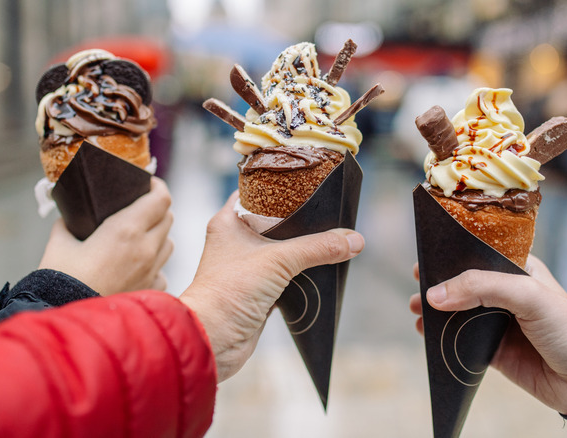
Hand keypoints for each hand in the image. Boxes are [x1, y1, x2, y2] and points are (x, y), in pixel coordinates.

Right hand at [39, 177, 173, 295]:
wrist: (68, 321)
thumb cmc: (60, 280)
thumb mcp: (60, 243)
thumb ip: (69, 224)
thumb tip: (70, 218)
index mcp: (126, 230)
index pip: (160, 198)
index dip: (157, 186)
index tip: (147, 183)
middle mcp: (146, 248)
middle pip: (167, 218)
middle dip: (156, 209)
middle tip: (139, 207)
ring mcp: (152, 271)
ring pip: (168, 243)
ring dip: (158, 236)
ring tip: (138, 236)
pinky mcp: (151, 290)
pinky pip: (161, 270)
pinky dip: (153, 264)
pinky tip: (136, 267)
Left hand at [180, 192, 364, 381]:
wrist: (212, 340)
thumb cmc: (229, 292)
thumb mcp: (278, 261)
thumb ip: (317, 247)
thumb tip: (354, 240)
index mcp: (228, 222)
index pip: (255, 191)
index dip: (281, 186)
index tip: (308, 182)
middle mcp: (234, 240)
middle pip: (274, 220)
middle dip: (301, 219)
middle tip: (328, 210)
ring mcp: (246, 266)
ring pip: (281, 249)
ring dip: (303, 247)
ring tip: (331, 236)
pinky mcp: (257, 290)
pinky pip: (285, 274)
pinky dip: (302, 272)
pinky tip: (323, 267)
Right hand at [409, 255, 566, 415]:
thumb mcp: (528, 295)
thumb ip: (482, 288)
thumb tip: (435, 295)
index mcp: (517, 269)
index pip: (479, 253)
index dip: (452, 253)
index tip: (426, 254)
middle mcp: (506, 293)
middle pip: (463, 283)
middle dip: (438, 282)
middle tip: (417, 283)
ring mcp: (498, 322)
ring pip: (458, 311)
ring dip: (435, 310)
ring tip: (416, 310)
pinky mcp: (493, 349)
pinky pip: (459, 340)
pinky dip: (441, 337)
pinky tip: (426, 334)